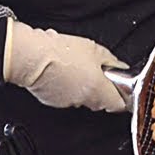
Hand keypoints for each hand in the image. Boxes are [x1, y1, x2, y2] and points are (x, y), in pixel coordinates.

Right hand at [3, 19, 128, 111]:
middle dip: (103, 90)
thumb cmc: (60, 51)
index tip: (121, 88)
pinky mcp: (54, 102)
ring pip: (85, 100)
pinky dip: (69, 89)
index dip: (123, 96)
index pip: (120, 104)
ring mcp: (69, 103)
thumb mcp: (95, 49)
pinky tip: (64, 74)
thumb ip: (112, 61)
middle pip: (102, 102)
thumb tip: (119, 67)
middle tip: (98, 73)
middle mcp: (85, 100)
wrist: (31, 55)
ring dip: (85, 89)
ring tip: (77, 70)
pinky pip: (68, 98)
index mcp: (98, 89)